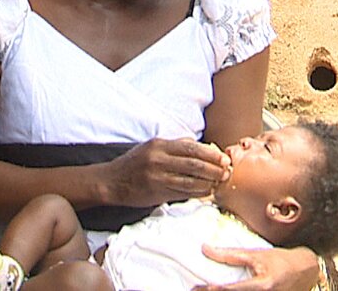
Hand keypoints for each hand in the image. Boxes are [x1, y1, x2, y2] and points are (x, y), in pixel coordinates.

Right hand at [102, 138, 230, 207]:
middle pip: (194, 164)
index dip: (211, 154)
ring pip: (191, 180)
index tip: (223, 158)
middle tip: (226, 172)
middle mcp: (158, 159)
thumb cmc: (134, 164)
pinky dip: (198, 192)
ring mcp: (157, 177)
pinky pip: (183, 193)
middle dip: (214, 168)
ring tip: (219, 182)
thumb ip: (175, 146)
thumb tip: (200, 146)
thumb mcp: (151, 148)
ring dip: (209, 182)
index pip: (191, 147)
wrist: (112, 182)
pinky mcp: (157, 192)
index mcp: (159, 145)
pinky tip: (207, 192)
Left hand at [191, 245, 319, 290]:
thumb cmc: (280, 261)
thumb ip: (231, 254)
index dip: (211, 289)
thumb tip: (205, 249)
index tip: (196, 287)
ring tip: (203, 289)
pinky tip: (221, 288)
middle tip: (194, 289)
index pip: (231, 290)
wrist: (305, 271)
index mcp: (262, 286)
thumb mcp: (256, 254)